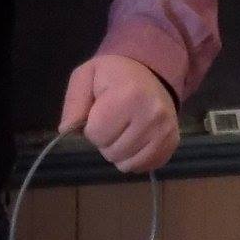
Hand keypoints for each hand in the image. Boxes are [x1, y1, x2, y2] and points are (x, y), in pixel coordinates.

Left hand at [57, 54, 178, 172]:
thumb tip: (66, 131)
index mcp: (128, 95)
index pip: (97, 135)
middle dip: (105, 141)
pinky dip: (134, 158)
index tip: (98, 114)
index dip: (90, 128)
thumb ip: (73, 104)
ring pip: (127, 164)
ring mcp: (166, 131)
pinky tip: (134, 140)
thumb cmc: (111, 76)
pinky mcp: (173, 142)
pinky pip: (145, 166)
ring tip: (122, 130)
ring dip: (118, 152)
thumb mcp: (85, 77)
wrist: (148, 73)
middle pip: (112, 152)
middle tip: (112, 121)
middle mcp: (152, 115)